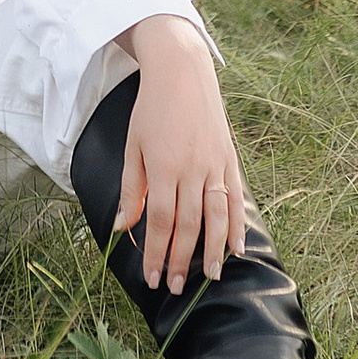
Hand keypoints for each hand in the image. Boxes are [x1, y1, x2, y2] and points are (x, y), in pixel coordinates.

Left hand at [114, 13, 248, 293]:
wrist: (182, 71)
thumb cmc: (151, 108)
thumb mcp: (133, 146)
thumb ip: (131, 188)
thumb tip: (121, 226)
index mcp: (163, 167)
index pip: (159, 221)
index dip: (155, 253)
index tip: (151, 278)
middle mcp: (191, 169)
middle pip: (188, 225)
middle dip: (181, 259)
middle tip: (176, 287)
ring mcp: (214, 164)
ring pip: (216, 216)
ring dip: (213, 250)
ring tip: (210, 277)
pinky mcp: (229, 158)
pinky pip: (235, 197)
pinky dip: (237, 224)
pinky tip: (237, 246)